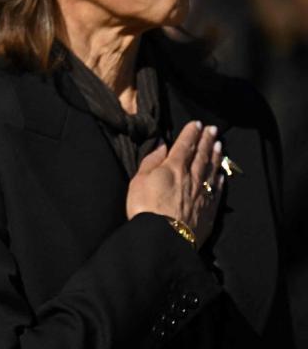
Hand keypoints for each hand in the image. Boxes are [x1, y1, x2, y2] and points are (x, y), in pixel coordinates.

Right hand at [126, 120, 223, 247]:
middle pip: (201, 155)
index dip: (191, 133)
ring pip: (212, 170)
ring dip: (216, 156)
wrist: (163, 238)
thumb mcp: (139, 180)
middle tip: (213, 129)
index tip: (197, 123)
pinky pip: (217, 190)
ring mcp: (203, 194)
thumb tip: (162, 146)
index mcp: (173, 168)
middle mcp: (192, 177)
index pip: (184, 145)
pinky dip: (221, 180)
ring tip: (219, 145)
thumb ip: (151, 162)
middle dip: (207, 140)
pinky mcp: (209, 210)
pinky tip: (222, 174)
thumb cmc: (145, 208)